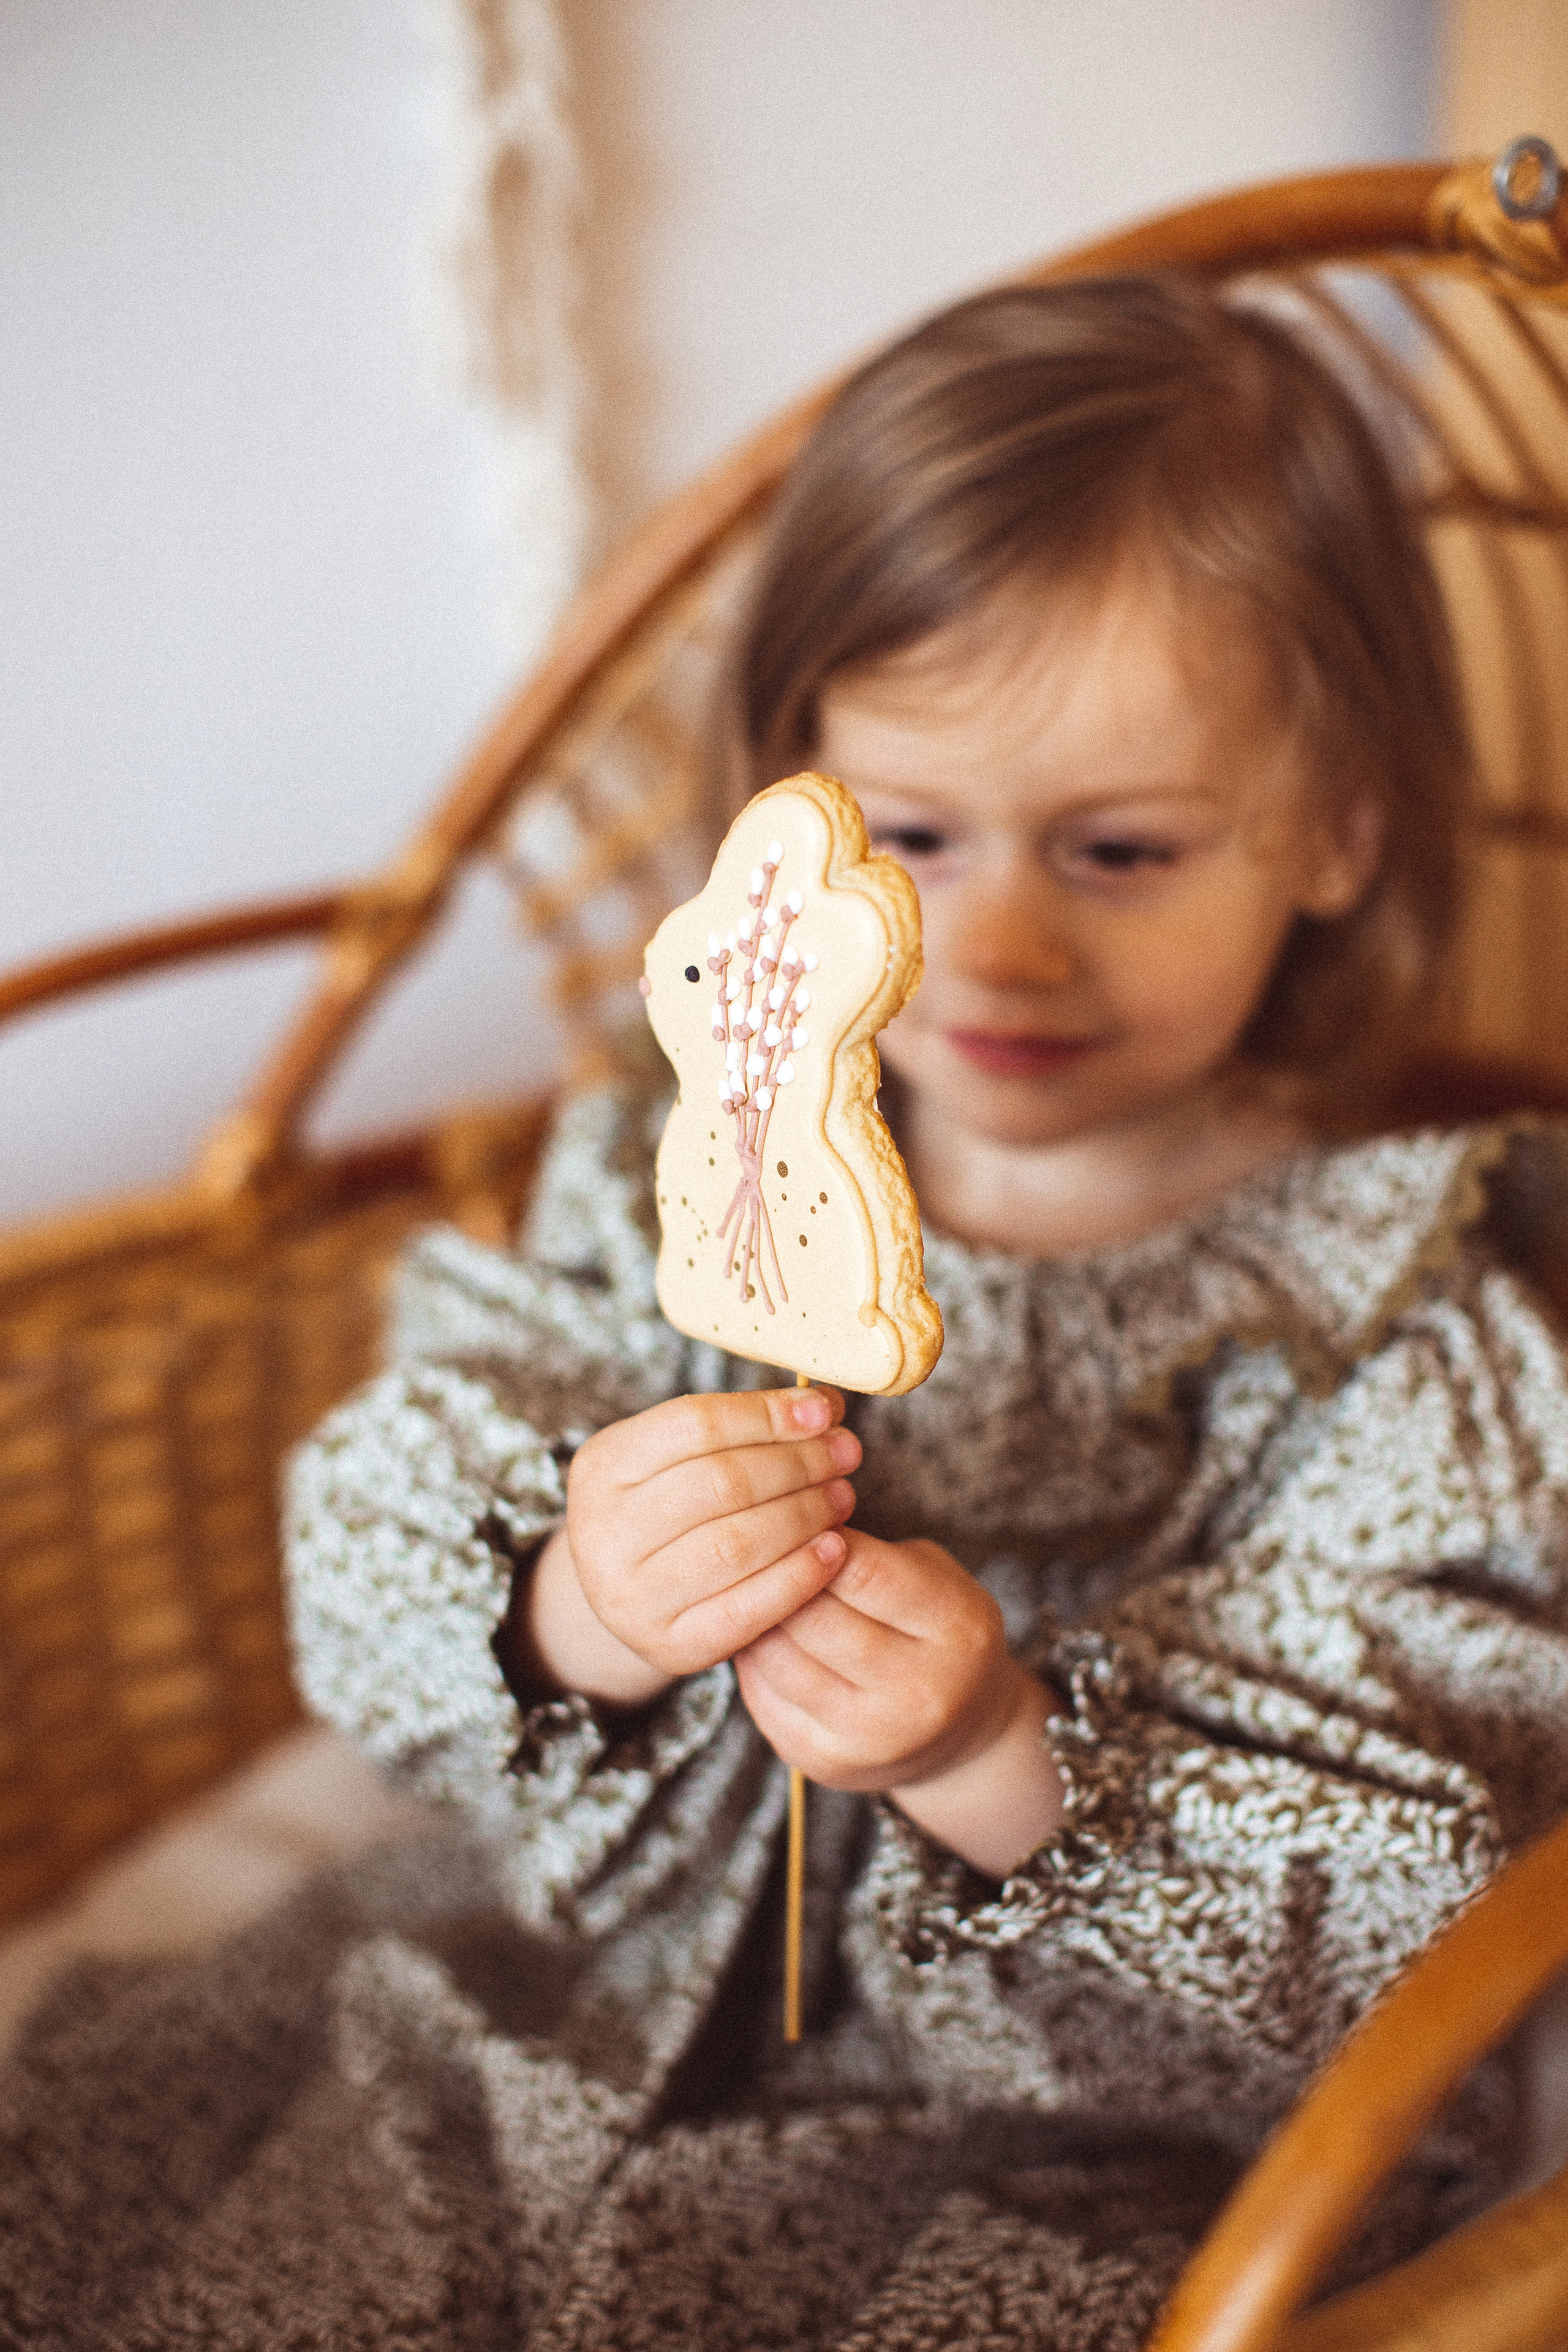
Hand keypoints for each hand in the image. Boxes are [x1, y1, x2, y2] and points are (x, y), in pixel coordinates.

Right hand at [521, 1386, 860, 1707]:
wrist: (626, 1597)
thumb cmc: (667, 1510)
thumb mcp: (675, 1458)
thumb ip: (738, 1428)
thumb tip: (822, 1407)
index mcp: (603, 1466)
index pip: (693, 1425)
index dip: (766, 1414)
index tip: (822, 1411)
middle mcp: (604, 1532)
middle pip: (720, 1483)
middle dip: (796, 1463)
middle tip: (845, 1453)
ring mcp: (631, 1596)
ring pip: (736, 1544)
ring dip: (805, 1514)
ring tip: (842, 1496)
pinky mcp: (671, 1646)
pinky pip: (747, 1608)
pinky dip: (800, 1575)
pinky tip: (834, 1549)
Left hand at [733, 1531, 1063, 1877]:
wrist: (959, 1735)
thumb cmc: (936, 1632)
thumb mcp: (935, 1580)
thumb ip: (875, 1556)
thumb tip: (789, 1526)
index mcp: (957, 1628)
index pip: (865, 1573)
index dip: (818, 1539)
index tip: (798, 1519)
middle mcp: (920, 1691)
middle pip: (815, 1618)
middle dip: (779, 1577)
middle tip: (761, 1551)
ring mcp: (871, 1736)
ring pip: (779, 1658)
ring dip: (757, 1617)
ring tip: (751, 1590)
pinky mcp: (827, 1763)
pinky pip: (763, 1696)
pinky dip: (752, 1659)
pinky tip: (758, 1635)